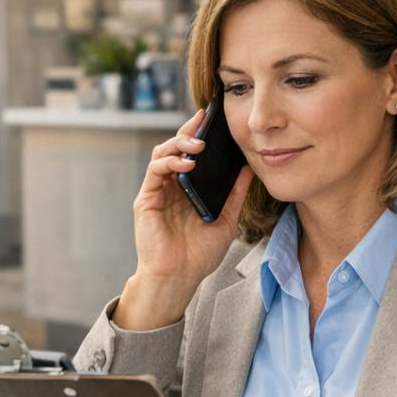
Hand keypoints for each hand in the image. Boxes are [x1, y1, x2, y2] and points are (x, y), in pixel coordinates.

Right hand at [114, 108, 253, 329]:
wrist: (178, 278)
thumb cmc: (198, 255)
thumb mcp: (226, 220)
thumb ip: (235, 194)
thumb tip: (249, 167)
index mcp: (188, 189)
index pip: (192, 154)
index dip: (199, 134)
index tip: (212, 118)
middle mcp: (171, 186)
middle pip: (175, 147)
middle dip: (188, 131)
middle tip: (204, 121)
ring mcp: (157, 191)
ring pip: (162, 153)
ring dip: (179, 143)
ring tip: (198, 144)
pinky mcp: (146, 199)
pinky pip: (155, 171)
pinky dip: (169, 162)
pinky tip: (186, 163)